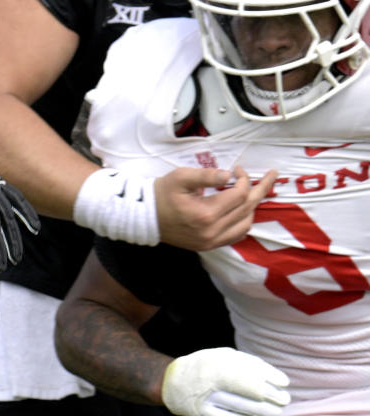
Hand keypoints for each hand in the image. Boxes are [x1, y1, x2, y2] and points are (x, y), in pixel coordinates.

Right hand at [155, 166, 277, 250]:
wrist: (144, 217)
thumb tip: (229, 175)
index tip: (238, 169)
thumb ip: (206, 175)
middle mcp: (212, 231)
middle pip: (247, 209)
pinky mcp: (208, 246)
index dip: (244, 179)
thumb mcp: (180, 177)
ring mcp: (211, 241)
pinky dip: (244, 221)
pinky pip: (236, 235)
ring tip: (254, 192)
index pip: (238, 195)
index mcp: (205, 214)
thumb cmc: (161, 194)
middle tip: (271, 176)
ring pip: (245, 224)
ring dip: (252, 207)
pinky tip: (243, 210)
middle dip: (260, 189)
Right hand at [162, 347, 290, 415]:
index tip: (284, 383)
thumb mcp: (222, 356)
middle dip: (272, 397)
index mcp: (217, 361)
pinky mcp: (202, 413)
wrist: (172, 381)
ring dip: (264, 412)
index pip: (252, 371)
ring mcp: (206, 397)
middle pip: (251, 392)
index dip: (272, 378)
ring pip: (243, 408)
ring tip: (276, 411)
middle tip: (284, 400)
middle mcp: (211, 379)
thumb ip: (246, 363)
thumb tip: (274, 378)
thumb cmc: (205, 366)